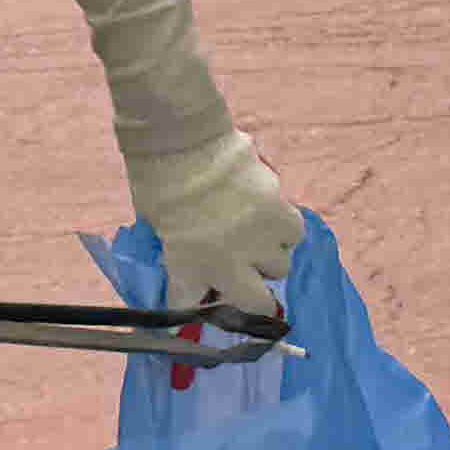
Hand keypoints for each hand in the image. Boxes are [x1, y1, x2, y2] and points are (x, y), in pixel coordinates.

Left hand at [128, 129, 304, 322]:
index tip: (202, 298)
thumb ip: (176, 248)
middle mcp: (228, 264)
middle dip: (250, 288)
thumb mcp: (156, 223)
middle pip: (258, 301)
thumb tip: (190, 256)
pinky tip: (270, 215)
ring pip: (281, 266)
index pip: (194, 305)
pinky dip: (284, 229)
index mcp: (189, 268)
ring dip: (269, 257)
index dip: (198, 305)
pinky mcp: (279, 213)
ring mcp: (258, 241)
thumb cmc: (159, 181)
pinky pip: (294, 233)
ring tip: (257, 236)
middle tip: (241, 267)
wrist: (183, 143)